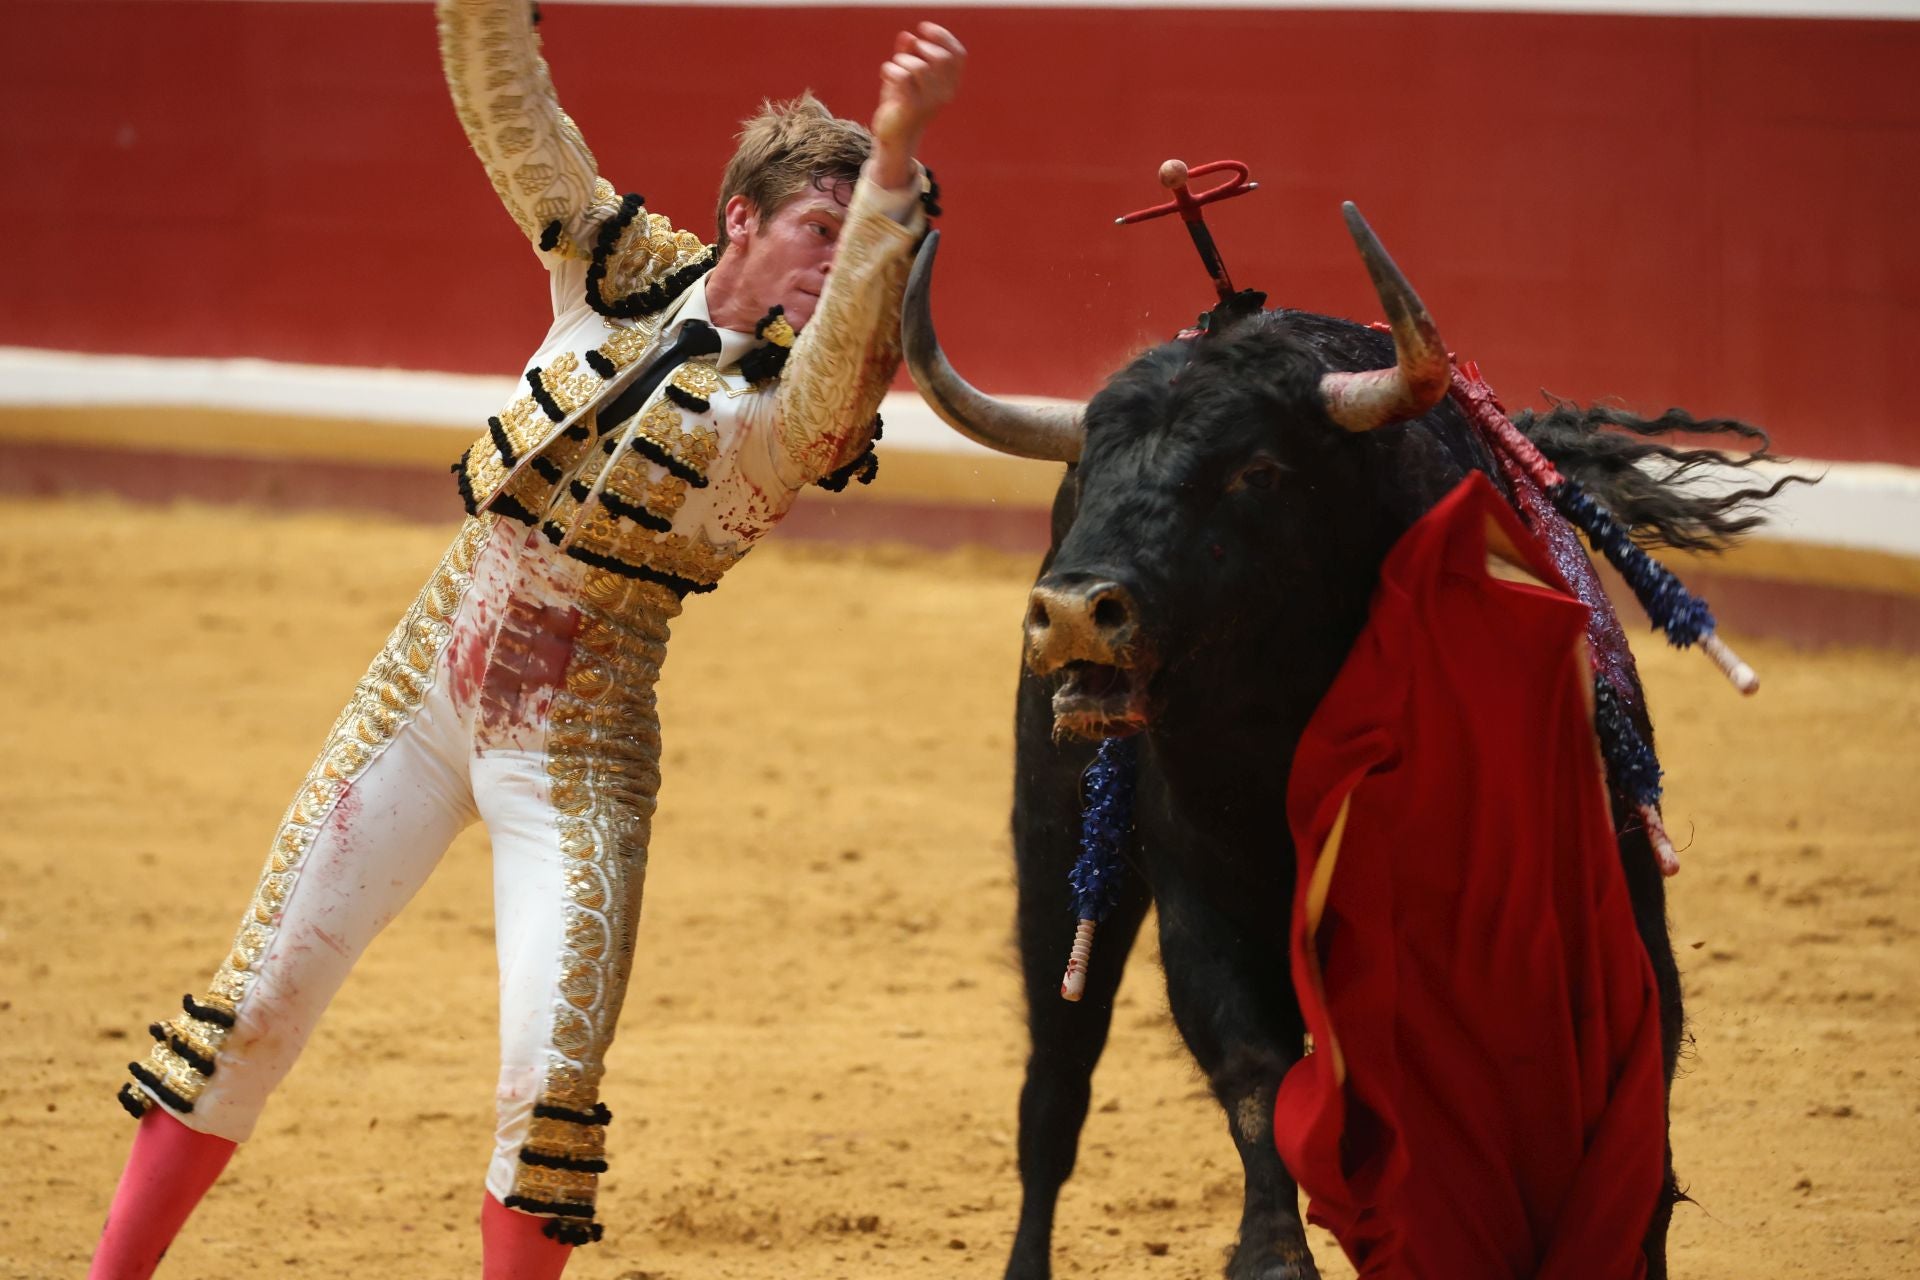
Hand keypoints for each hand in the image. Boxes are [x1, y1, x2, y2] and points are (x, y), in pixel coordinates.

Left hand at [869, 22, 964, 189]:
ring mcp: (929, 103)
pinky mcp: (911, 108)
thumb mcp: (906, 76)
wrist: (894, 138)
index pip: (958, 55)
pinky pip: (902, 77)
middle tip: (906, 55)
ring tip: (895, 66)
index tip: (924, 28)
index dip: (943, 36)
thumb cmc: (901, 105)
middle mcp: (944, 94)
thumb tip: (908, 36)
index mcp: (949, 85)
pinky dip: (891, 69)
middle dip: (921, 48)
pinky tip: (886, 73)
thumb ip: (908, 55)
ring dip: (903, 60)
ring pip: (920, 67)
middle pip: (941, 58)